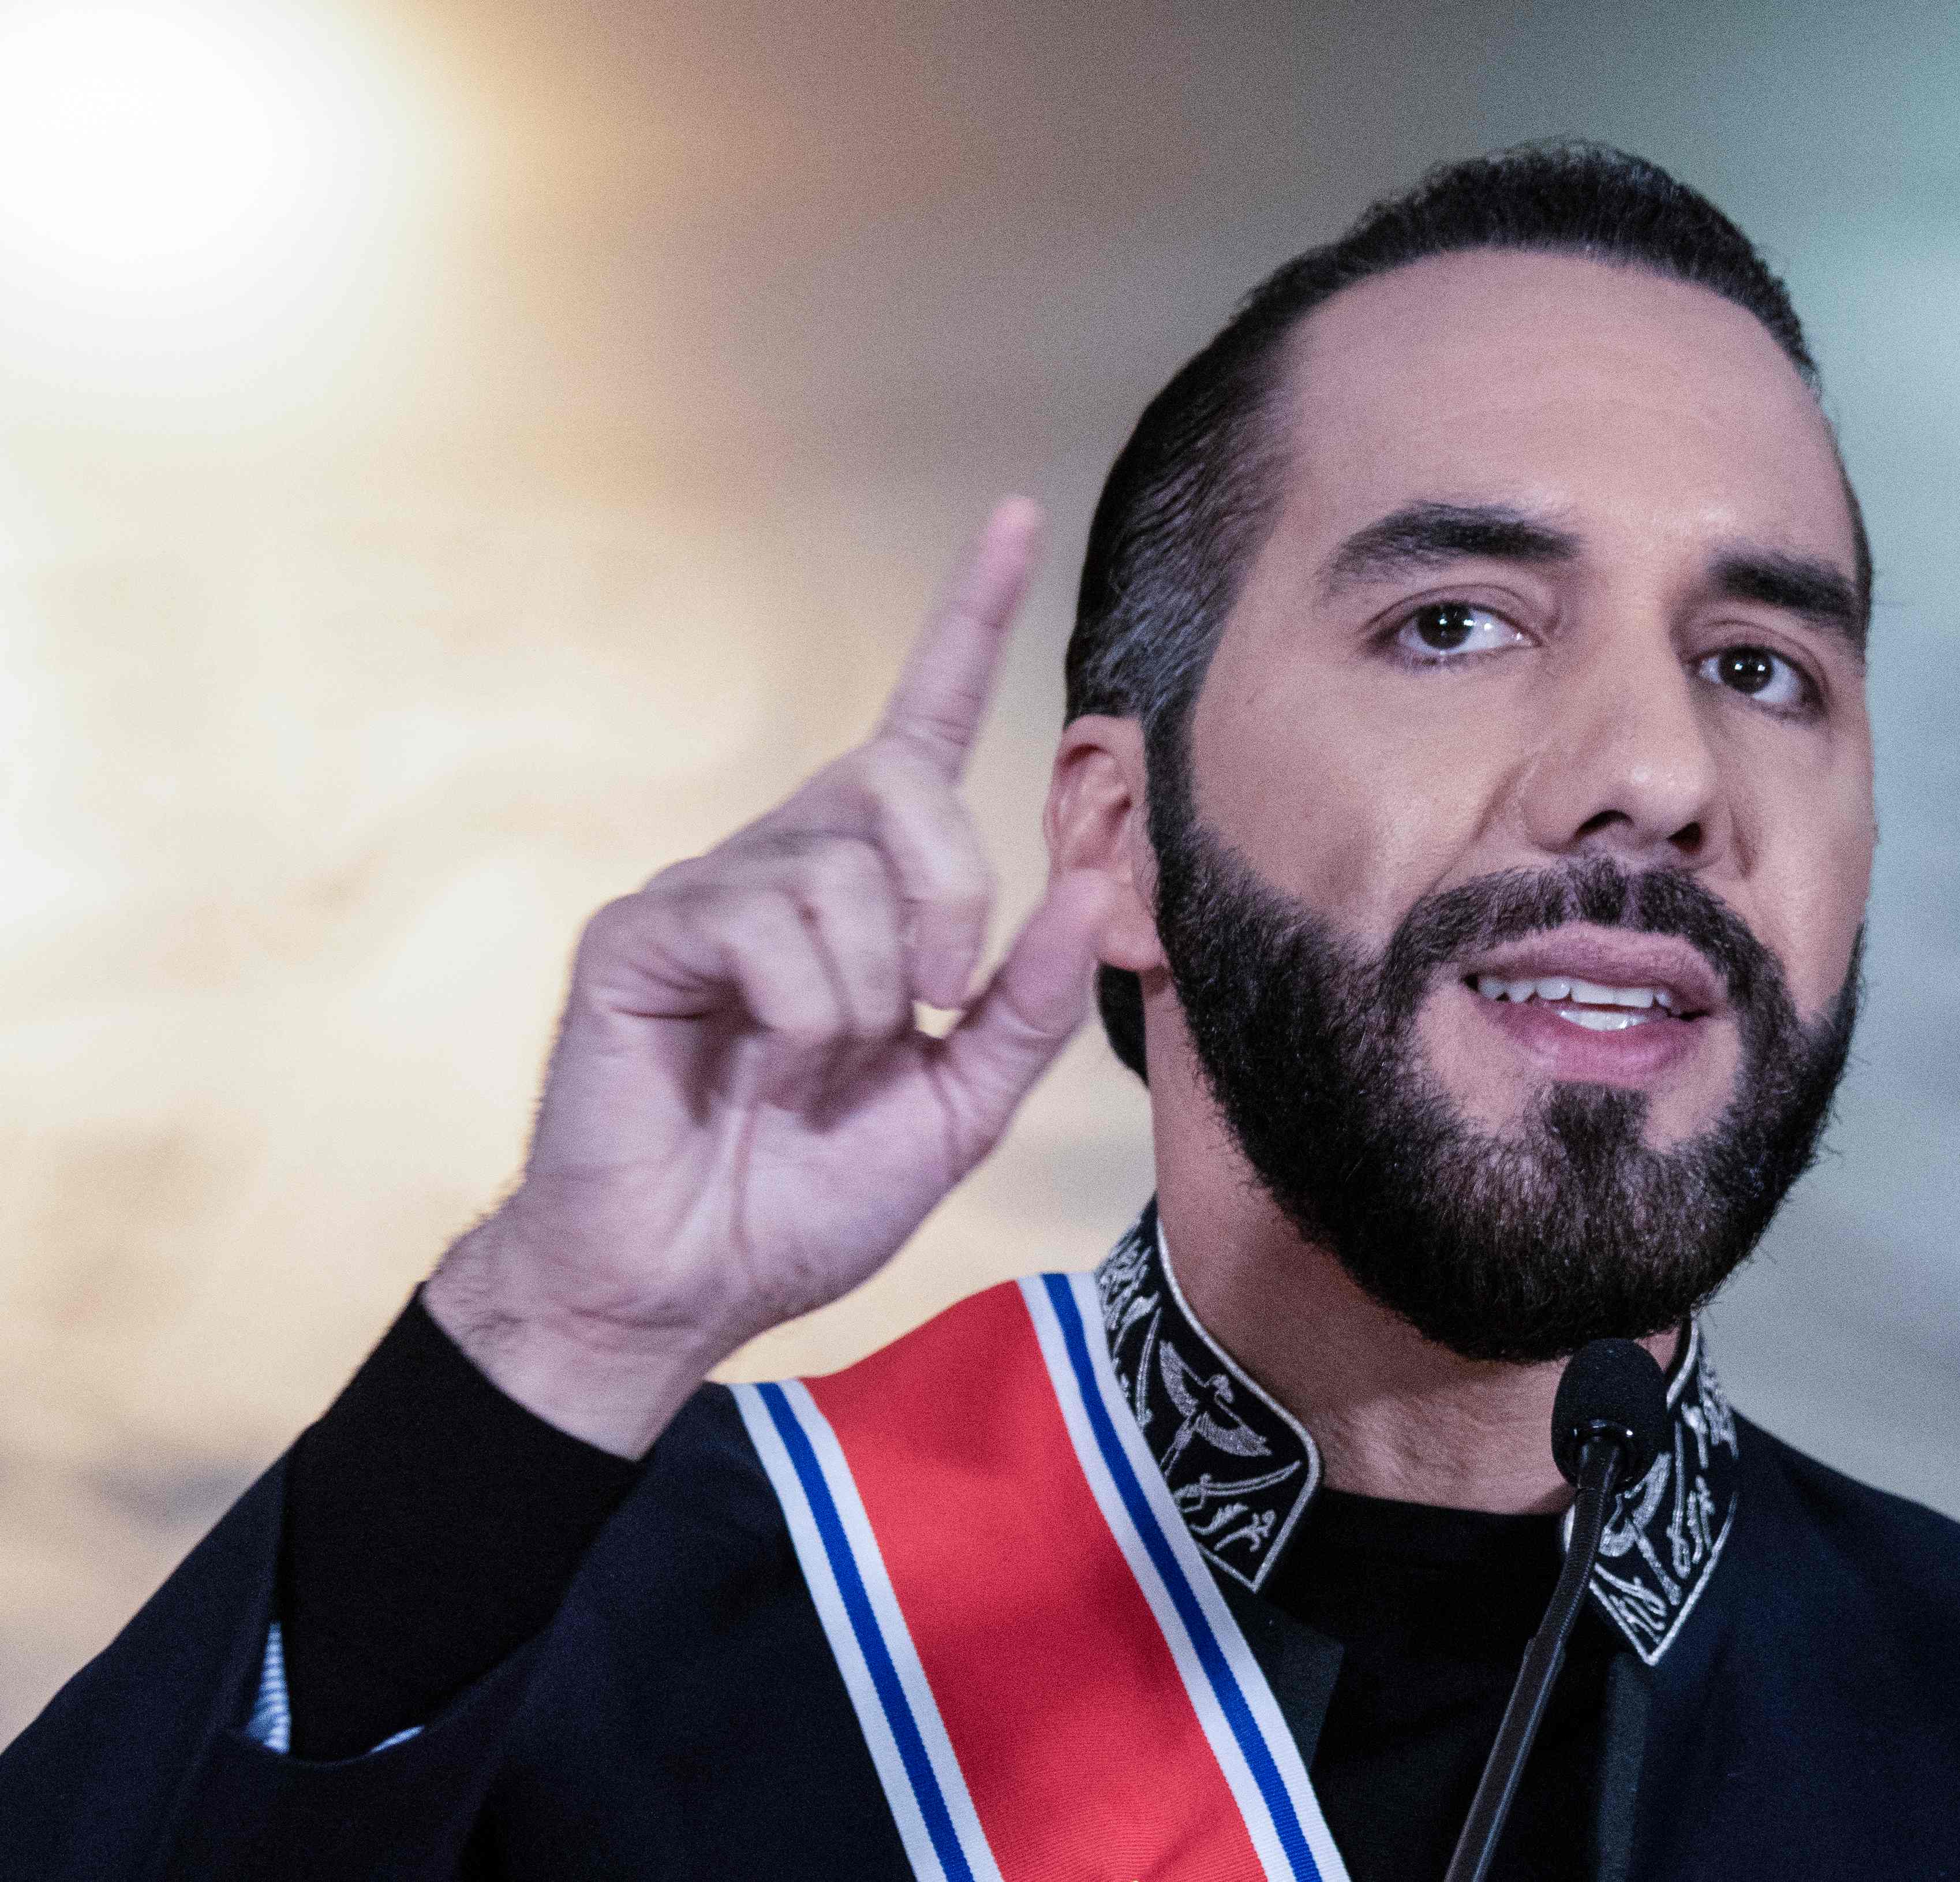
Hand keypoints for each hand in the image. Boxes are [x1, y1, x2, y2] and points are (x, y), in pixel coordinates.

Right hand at [424, 498, 1108, 1455]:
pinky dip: (805, 1004)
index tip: (1018, 519)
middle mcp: (786, 862)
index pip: (920, 724)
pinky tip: (768, 1054)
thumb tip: (1092, 888)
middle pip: (901, 786)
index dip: (968, 620)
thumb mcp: (958, 1104)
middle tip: (934, 997)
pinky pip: (764, 919)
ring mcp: (708, 890)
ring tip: (823, 1057)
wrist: (687, 1282)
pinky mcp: (641, 931)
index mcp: (865, 889)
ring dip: (872, 985)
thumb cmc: (803, 1195)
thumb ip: (1025, 1000)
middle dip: (951, 893)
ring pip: (841, 866)